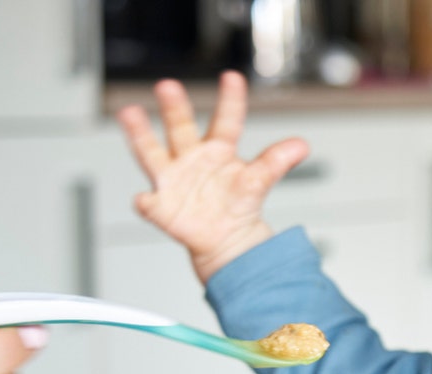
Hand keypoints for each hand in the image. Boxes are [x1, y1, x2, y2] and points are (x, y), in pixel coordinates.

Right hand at [116, 70, 311, 282]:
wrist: (224, 238)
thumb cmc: (237, 202)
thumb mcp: (259, 182)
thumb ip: (276, 162)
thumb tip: (301, 145)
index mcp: (218, 149)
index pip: (226, 121)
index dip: (230, 101)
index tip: (233, 78)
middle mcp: (190, 157)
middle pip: (180, 128)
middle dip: (174, 108)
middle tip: (168, 85)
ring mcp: (172, 178)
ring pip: (152, 153)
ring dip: (140, 134)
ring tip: (129, 112)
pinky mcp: (161, 206)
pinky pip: (149, 203)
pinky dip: (146, 201)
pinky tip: (145, 198)